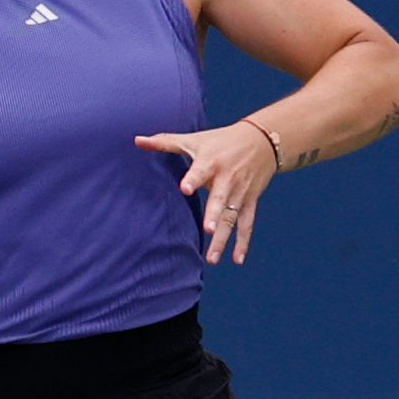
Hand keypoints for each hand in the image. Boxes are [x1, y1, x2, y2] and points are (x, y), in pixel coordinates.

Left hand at [135, 123, 276, 264]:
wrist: (262, 141)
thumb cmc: (220, 141)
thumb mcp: (195, 139)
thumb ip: (165, 142)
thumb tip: (136, 140)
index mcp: (211, 162)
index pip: (201, 171)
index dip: (193, 179)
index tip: (185, 188)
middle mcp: (227, 179)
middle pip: (220, 199)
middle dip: (214, 214)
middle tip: (207, 230)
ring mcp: (240, 193)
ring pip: (231, 217)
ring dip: (223, 238)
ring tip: (212, 258)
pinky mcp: (250, 202)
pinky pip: (247, 224)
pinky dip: (243, 242)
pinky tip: (237, 260)